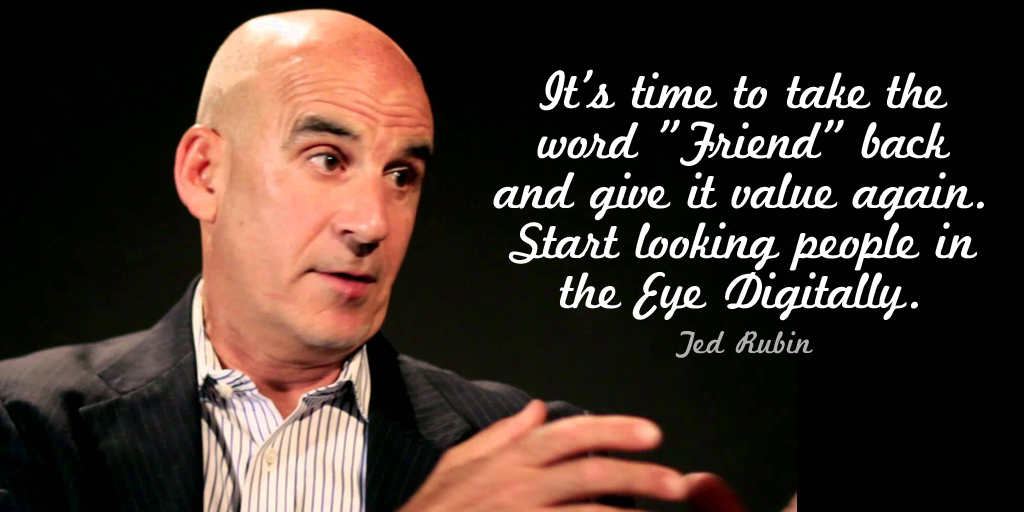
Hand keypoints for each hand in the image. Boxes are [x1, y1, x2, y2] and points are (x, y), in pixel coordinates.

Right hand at [397, 399, 748, 511]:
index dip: (612, 430)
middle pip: (588, 472)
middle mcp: (517, 486)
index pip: (568, 434)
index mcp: (508, 460)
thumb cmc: (433, 511)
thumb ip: (501, 434)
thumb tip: (536, 408)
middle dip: (637, 474)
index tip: (650, 433)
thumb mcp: (459, 464)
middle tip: (677, 480)